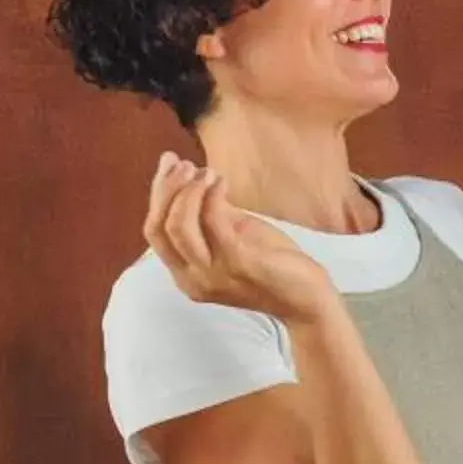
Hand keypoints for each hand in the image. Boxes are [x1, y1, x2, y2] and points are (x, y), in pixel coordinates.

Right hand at [145, 155, 337, 325]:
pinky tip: (222, 181)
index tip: (169, 164)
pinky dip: (212, 196)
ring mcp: (213, 274)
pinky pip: (214, 223)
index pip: (155, 231)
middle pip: (160, 227)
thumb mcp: (234, 236)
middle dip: (167, 189)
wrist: (307, 300)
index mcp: (185, 274)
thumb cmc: (272, 266)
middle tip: (183, 163)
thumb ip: (211, 214)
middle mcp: (192, 278)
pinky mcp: (239, 264)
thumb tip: (193, 177)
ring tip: (206, 171)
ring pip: (179, 225)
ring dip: (189, 190)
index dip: (158, 194)